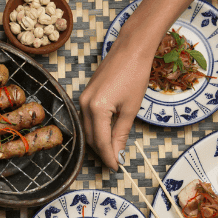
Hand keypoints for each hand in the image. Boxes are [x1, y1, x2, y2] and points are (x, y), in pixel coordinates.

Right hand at [79, 37, 154, 170]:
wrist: (130, 49)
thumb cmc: (135, 74)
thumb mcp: (131, 108)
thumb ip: (121, 133)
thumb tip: (118, 154)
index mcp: (97, 109)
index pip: (101, 142)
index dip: (109, 157)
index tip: (117, 168)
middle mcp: (84, 105)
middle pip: (90, 138)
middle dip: (102, 152)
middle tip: (116, 162)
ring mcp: (82, 99)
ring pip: (88, 129)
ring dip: (98, 142)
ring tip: (113, 151)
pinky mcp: (85, 95)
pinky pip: (87, 118)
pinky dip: (96, 129)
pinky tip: (107, 134)